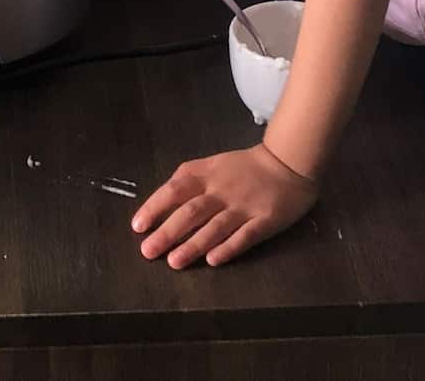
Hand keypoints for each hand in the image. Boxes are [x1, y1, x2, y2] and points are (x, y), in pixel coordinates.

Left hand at [132, 145, 317, 269]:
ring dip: (193, 245)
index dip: (155, 206)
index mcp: (207, 174)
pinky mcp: (264, 221)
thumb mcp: (213, 165)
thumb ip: (190, 182)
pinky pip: (244, 236)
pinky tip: (213, 261)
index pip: (176, 189)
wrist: (287, 163)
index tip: (138, 226)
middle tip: (148, 252)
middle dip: (168, 231)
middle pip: (192, 211)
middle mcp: (222, 190)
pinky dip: (228, 248)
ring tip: (174, 261)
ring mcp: (244, 206)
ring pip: (215, 227)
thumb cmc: (243, 167)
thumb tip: (161, 205)